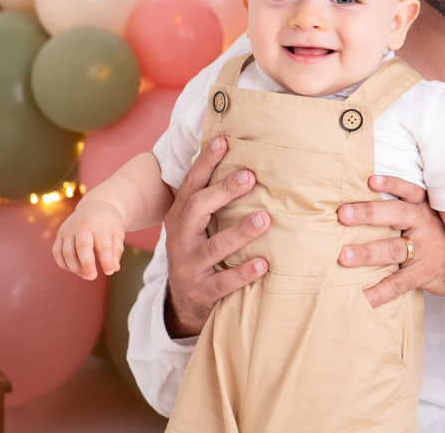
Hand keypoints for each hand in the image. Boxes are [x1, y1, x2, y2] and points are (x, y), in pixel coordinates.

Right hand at [53, 199, 125, 279]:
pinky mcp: (60, 235)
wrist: (94, 207)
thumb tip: (114, 268)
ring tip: (86, 275)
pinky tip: (75, 270)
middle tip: (92, 277)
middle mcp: (81, 226)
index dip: (106, 260)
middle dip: (87, 264)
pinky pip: (57, 252)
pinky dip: (64, 264)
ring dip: (75, 267)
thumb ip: (117, 249)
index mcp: (99, 225)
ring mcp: (68, 230)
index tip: (110, 271)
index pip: (102, 245)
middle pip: (82, 246)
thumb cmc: (108, 223)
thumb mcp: (117, 232)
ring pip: (67, 251)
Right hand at [163, 137, 268, 337]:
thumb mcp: (199, 226)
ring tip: (265, 219)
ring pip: (213, 247)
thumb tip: (248, 162)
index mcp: (179, 217)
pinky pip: (223, 282)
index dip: (205, 163)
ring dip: (240, 232)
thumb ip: (214, 201)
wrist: (185, 303)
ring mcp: (188, 266)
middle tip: (250, 176)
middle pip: (197, 209)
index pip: (191, 185)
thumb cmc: (201, 251)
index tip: (224, 141)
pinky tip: (264, 264)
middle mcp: (180, 239)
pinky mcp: (201, 292)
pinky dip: (243, 273)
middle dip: (223, 191)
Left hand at [337, 174, 444, 308]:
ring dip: (367, 253)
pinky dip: (381, 291)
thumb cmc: (444, 238)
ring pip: (393, 249)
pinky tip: (364, 299)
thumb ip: (409, 209)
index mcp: (425, 208)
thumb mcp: (434, 217)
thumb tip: (366, 204)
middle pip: (396, 214)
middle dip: (368, 213)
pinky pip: (400, 282)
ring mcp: (426, 250)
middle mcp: (426, 224)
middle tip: (343, 214)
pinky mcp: (425, 273)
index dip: (391, 184)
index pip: (409, 191)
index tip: (371, 180)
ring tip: (344, 256)